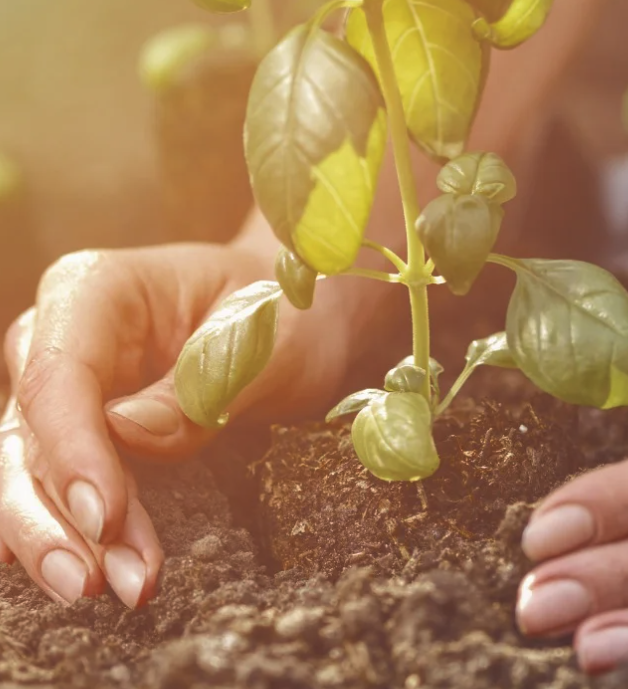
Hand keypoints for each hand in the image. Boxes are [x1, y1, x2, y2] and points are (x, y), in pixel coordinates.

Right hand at [0, 241, 359, 607]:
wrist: (295, 322)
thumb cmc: (280, 315)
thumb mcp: (263, 342)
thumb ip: (201, 386)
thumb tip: (129, 433)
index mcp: (93, 292)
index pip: (57, 378)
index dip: (73, 454)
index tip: (105, 517)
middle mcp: (56, 340)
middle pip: (25, 437)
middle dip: (57, 519)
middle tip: (102, 582)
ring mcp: (61, 394)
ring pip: (27, 476)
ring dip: (66, 542)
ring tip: (125, 589)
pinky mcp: (77, 438)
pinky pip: (59, 491)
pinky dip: (81, 537)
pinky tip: (97, 579)